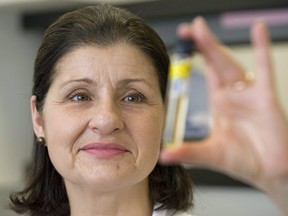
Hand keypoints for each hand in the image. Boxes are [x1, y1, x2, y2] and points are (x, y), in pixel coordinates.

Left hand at [159, 17, 287, 213]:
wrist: (270, 172)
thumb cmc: (244, 160)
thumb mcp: (210, 154)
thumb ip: (188, 152)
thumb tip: (163, 155)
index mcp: (220, 103)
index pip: (205, 73)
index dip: (193, 58)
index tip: (180, 44)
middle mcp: (233, 95)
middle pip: (215, 63)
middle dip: (201, 44)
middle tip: (187, 28)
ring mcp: (248, 94)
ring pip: (230, 64)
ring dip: (215, 46)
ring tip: (201, 29)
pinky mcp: (265, 98)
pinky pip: (265, 69)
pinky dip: (262, 49)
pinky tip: (258, 31)